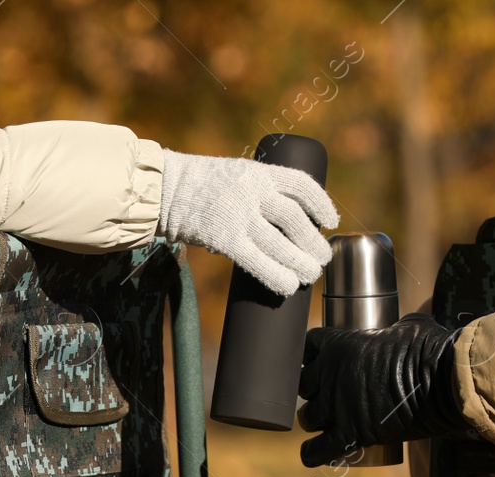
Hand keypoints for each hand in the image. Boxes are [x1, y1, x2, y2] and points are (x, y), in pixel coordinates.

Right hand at [158, 150, 338, 296]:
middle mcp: (252, 192)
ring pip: (280, 244)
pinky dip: (276, 276)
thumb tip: (286, 223)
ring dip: (300, 263)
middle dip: (313, 242)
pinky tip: (288, 286)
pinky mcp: (225, 239)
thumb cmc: (200, 185)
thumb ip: (259, 191)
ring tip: (310, 275)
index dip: (321, 203)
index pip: (301, 184)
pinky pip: (258, 262)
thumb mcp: (236, 174)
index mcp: (259, 172)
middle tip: (322, 258)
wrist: (164, 189)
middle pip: (295, 219)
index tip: (331, 221)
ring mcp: (238, 215)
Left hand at [297, 314, 464, 466]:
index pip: (309, 346)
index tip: (321, 362)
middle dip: (313, 391)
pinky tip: (313, 454)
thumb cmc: (430, 350)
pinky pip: (317, 449)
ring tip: (328, 424)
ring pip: (306, 418)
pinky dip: (313, 453)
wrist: (443, 382)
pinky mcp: (350, 434)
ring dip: (315, 421)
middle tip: (329, 396)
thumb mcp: (409, 327)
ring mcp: (337, 406)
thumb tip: (399, 331)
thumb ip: (393, 329)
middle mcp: (331, 375)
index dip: (313, 355)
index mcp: (340, 345)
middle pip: (303, 385)